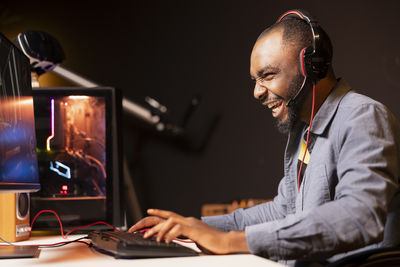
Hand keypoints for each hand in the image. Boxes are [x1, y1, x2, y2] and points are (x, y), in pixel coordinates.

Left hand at [134, 209, 248, 254]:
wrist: (226, 242)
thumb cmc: (213, 243)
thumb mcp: (195, 239)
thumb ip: (185, 237)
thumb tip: (173, 240)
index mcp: (187, 222)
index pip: (168, 216)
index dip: (156, 215)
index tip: (145, 215)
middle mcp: (187, 220)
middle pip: (165, 217)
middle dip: (150, 223)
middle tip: (139, 230)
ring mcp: (191, 223)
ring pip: (170, 221)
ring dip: (159, 230)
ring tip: (154, 238)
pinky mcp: (195, 229)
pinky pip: (179, 229)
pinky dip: (170, 234)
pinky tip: (166, 241)